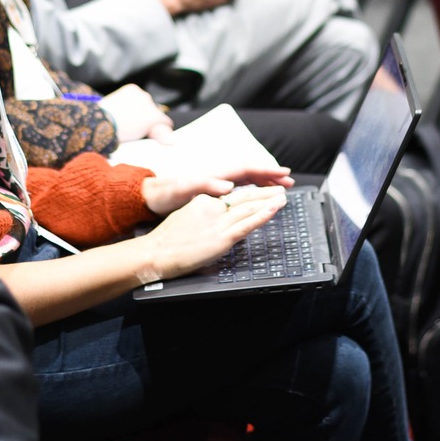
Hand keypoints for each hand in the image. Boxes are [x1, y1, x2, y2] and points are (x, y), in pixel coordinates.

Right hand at [98, 84, 173, 142]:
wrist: (99, 122)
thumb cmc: (98, 118)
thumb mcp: (111, 109)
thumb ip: (123, 110)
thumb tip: (125, 119)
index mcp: (132, 90)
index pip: (142, 103)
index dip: (137, 114)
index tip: (128, 122)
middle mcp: (143, 94)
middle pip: (151, 109)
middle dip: (144, 119)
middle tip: (131, 129)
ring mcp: (149, 105)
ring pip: (156, 117)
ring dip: (150, 126)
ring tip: (136, 133)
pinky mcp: (153, 117)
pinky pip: (165, 124)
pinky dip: (163, 132)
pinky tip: (155, 136)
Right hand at [139, 189, 288, 279]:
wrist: (156, 252)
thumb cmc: (165, 241)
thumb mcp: (184, 218)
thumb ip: (202, 215)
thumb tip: (213, 220)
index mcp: (203, 201)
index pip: (231, 196)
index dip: (249, 193)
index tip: (261, 192)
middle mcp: (213, 208)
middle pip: (244, 197)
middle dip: (264, 193)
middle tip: (280, 188)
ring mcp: (219, 222)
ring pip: (250, 208)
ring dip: (269, 201)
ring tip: (283, 196)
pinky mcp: (223, 237)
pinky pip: (248, 224)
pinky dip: (264, 215)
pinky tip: (274, 209)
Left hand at [142, 165, 292, 215]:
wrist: (151, 196)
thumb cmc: (166, 194)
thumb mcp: (183, 190)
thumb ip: (205, 186)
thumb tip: (229, 186)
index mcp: (215, 174)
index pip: (246, 169)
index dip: (265, 170)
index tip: (283, 173)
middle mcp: (218, 176)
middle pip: (250, 172)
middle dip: (270, 175)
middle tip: (289, 181)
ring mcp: (216, 183)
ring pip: (246, 180)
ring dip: (263, 182)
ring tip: (280, 187)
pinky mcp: (212, 192)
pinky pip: (239, 188)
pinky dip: (252, 189)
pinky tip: (257, 195)